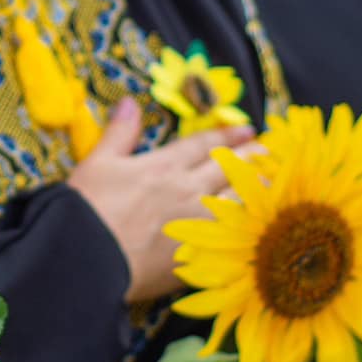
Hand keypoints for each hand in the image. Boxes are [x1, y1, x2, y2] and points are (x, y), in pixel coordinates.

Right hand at [67, 98, 254, 302]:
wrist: (89, 259)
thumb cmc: (87, 208)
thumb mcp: (97, 163)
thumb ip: (119, 133)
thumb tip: (130, 102)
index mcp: (164, 166)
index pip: (204, 145)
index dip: (228, 135)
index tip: (248, 129)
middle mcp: (188, 191)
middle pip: (230, 170)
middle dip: (253, 157)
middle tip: (271, 150)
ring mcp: (200, 225)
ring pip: (241, 202)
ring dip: (259, 190)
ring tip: (274, 183)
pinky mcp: (201, 256)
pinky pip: (236, 238)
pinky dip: (253, 228)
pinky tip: (263, 226)